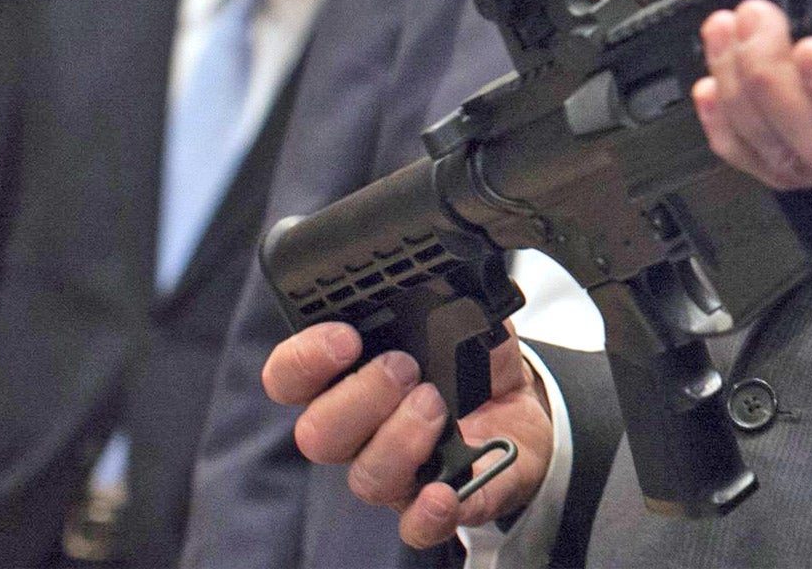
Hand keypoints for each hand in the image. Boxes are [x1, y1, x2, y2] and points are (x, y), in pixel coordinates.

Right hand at [261, 321, 552, 548]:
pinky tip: (445, 490)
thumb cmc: (472, 361)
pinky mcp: (438, 502)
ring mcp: (397, 472)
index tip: (345, 337)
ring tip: (438, 405)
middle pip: (318, 435)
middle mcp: (360, 432)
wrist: (521, 408)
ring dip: (400, 439)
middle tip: (405, 367)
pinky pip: (415, 527)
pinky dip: (427, 512)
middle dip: (360, 396)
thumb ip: (449, 299)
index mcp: (349, 377)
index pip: (290, 377)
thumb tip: (453, 285)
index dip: (303, 360)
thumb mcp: (461, 317)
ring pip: (365, 478)